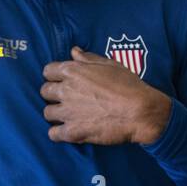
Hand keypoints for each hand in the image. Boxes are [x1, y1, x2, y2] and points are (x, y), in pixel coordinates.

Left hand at [41, 46, 171, 144]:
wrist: (141, 112)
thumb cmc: (129, 86)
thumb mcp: (110, 65)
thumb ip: (88, 58)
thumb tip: (74, 51)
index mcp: (73, 71)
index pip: (48, 71)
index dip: (54, 76)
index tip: (63, 81)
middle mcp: (66, 90)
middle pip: (45, 92)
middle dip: (53, 95)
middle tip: (67, 99)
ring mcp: (68, 112)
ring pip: (47, 113)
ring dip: (56, 114)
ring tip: (68, 116)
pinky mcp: (73, 132)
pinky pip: (53, 134)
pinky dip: (58, 133)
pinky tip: (68, 131)